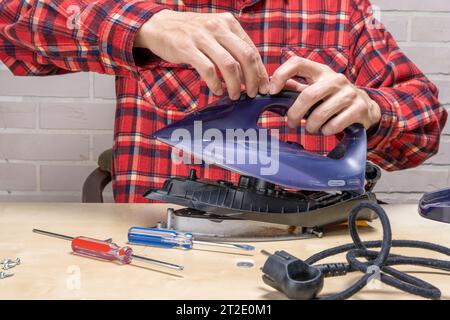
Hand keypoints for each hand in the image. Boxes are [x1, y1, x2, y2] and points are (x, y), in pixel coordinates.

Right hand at [135, 10, 268, 99]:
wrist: (158, 25)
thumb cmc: (190, 33)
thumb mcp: (214, 31)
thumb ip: (231, 46)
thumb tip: (251, 71)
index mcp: (228, 23)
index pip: (251, 49)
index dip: (260, 71)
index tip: (264, 86)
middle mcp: (218, 27)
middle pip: (245, 57)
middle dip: (253, 79)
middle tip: (253, 94)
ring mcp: (202, 37)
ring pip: (229, 65)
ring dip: (235, 85)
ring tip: (235, 95)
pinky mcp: (187, 48)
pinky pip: (208, 70)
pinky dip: (216, 84)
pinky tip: (218, 91)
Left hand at [269, 56, 380, 134]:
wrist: (365, 107)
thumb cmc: (332, 98)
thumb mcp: (315, 88)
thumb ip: (295, 87)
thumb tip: (271, 87)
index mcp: (321, 71)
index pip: (297, 62)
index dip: (281, 74)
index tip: (272, 91)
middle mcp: (335, 79)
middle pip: (307, 95)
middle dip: (295, 113)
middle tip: (291, 123)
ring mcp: (349, 93)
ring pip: (320, 114)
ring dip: (310, 126)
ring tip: (310, 128)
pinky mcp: (358, 108)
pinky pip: (334, 125)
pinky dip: (325, 131)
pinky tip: (326, 130)